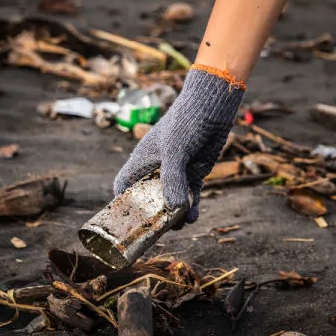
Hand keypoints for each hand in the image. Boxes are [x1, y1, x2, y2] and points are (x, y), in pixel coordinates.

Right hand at [113, 66, 244, 222]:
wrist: (213, 104)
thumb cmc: (186, 121)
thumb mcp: (175, 151)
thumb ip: (172, 179)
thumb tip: (175, 210)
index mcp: (142, 160)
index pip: (124, 187)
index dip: (123, 205)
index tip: (128, 222)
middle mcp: (157, 168)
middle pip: (148, 199)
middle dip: (152, 216)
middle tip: (158, 231)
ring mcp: (177, 171)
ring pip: (171, 200)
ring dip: (174, 215)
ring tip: (180, 224)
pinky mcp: (195, 172)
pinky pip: (191, 196)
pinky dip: (192, 208)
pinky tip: (194, 217)